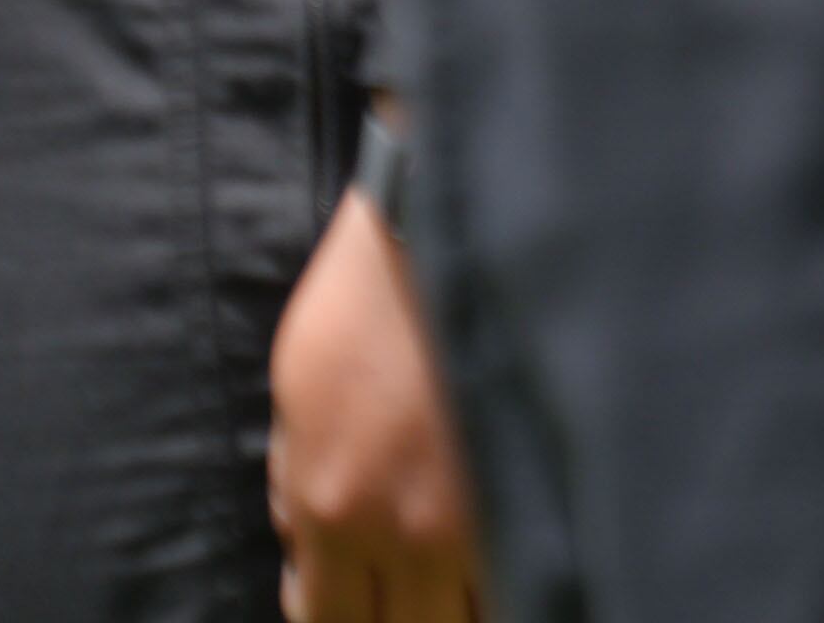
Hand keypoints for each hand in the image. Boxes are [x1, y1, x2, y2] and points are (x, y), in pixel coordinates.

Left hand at [269, 188, 479, 620]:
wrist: (442, 239)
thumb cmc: (359, 309)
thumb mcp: (292, 393)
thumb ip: (292, 480)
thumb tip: (303, 542)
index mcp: (331, 508)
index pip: (325, 620)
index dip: (328, 618)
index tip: (336, 602)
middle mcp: (407, 536)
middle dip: (387, 620)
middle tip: (390, 591)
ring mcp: (479, 526)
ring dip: (448, 610)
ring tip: (439, 582)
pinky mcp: (532, 501)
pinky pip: (517, 585)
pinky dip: (502, 589)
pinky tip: (487, 565)